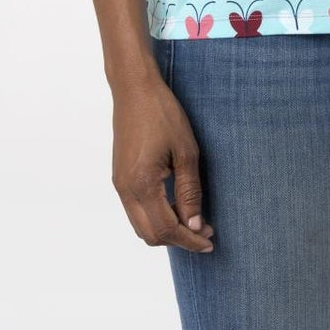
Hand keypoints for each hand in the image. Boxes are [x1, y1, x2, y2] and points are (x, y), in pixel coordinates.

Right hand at [111, 74, 216, 253]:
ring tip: (193, 218)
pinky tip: (176, 203)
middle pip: (150, 235)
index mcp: (141, 185)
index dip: (189, 240)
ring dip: (166, 229)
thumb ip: (189, 191)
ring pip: (141, 225)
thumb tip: (194, 225)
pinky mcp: (120, 176)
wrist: (134, 89)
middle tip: (205, 230)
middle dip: (179, 239)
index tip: (210, 241)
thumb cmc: (162, 114)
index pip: (166, 229)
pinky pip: (136, 210)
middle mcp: (125, 190)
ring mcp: (120, 184)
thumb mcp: (186, 151)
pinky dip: (156, 216)